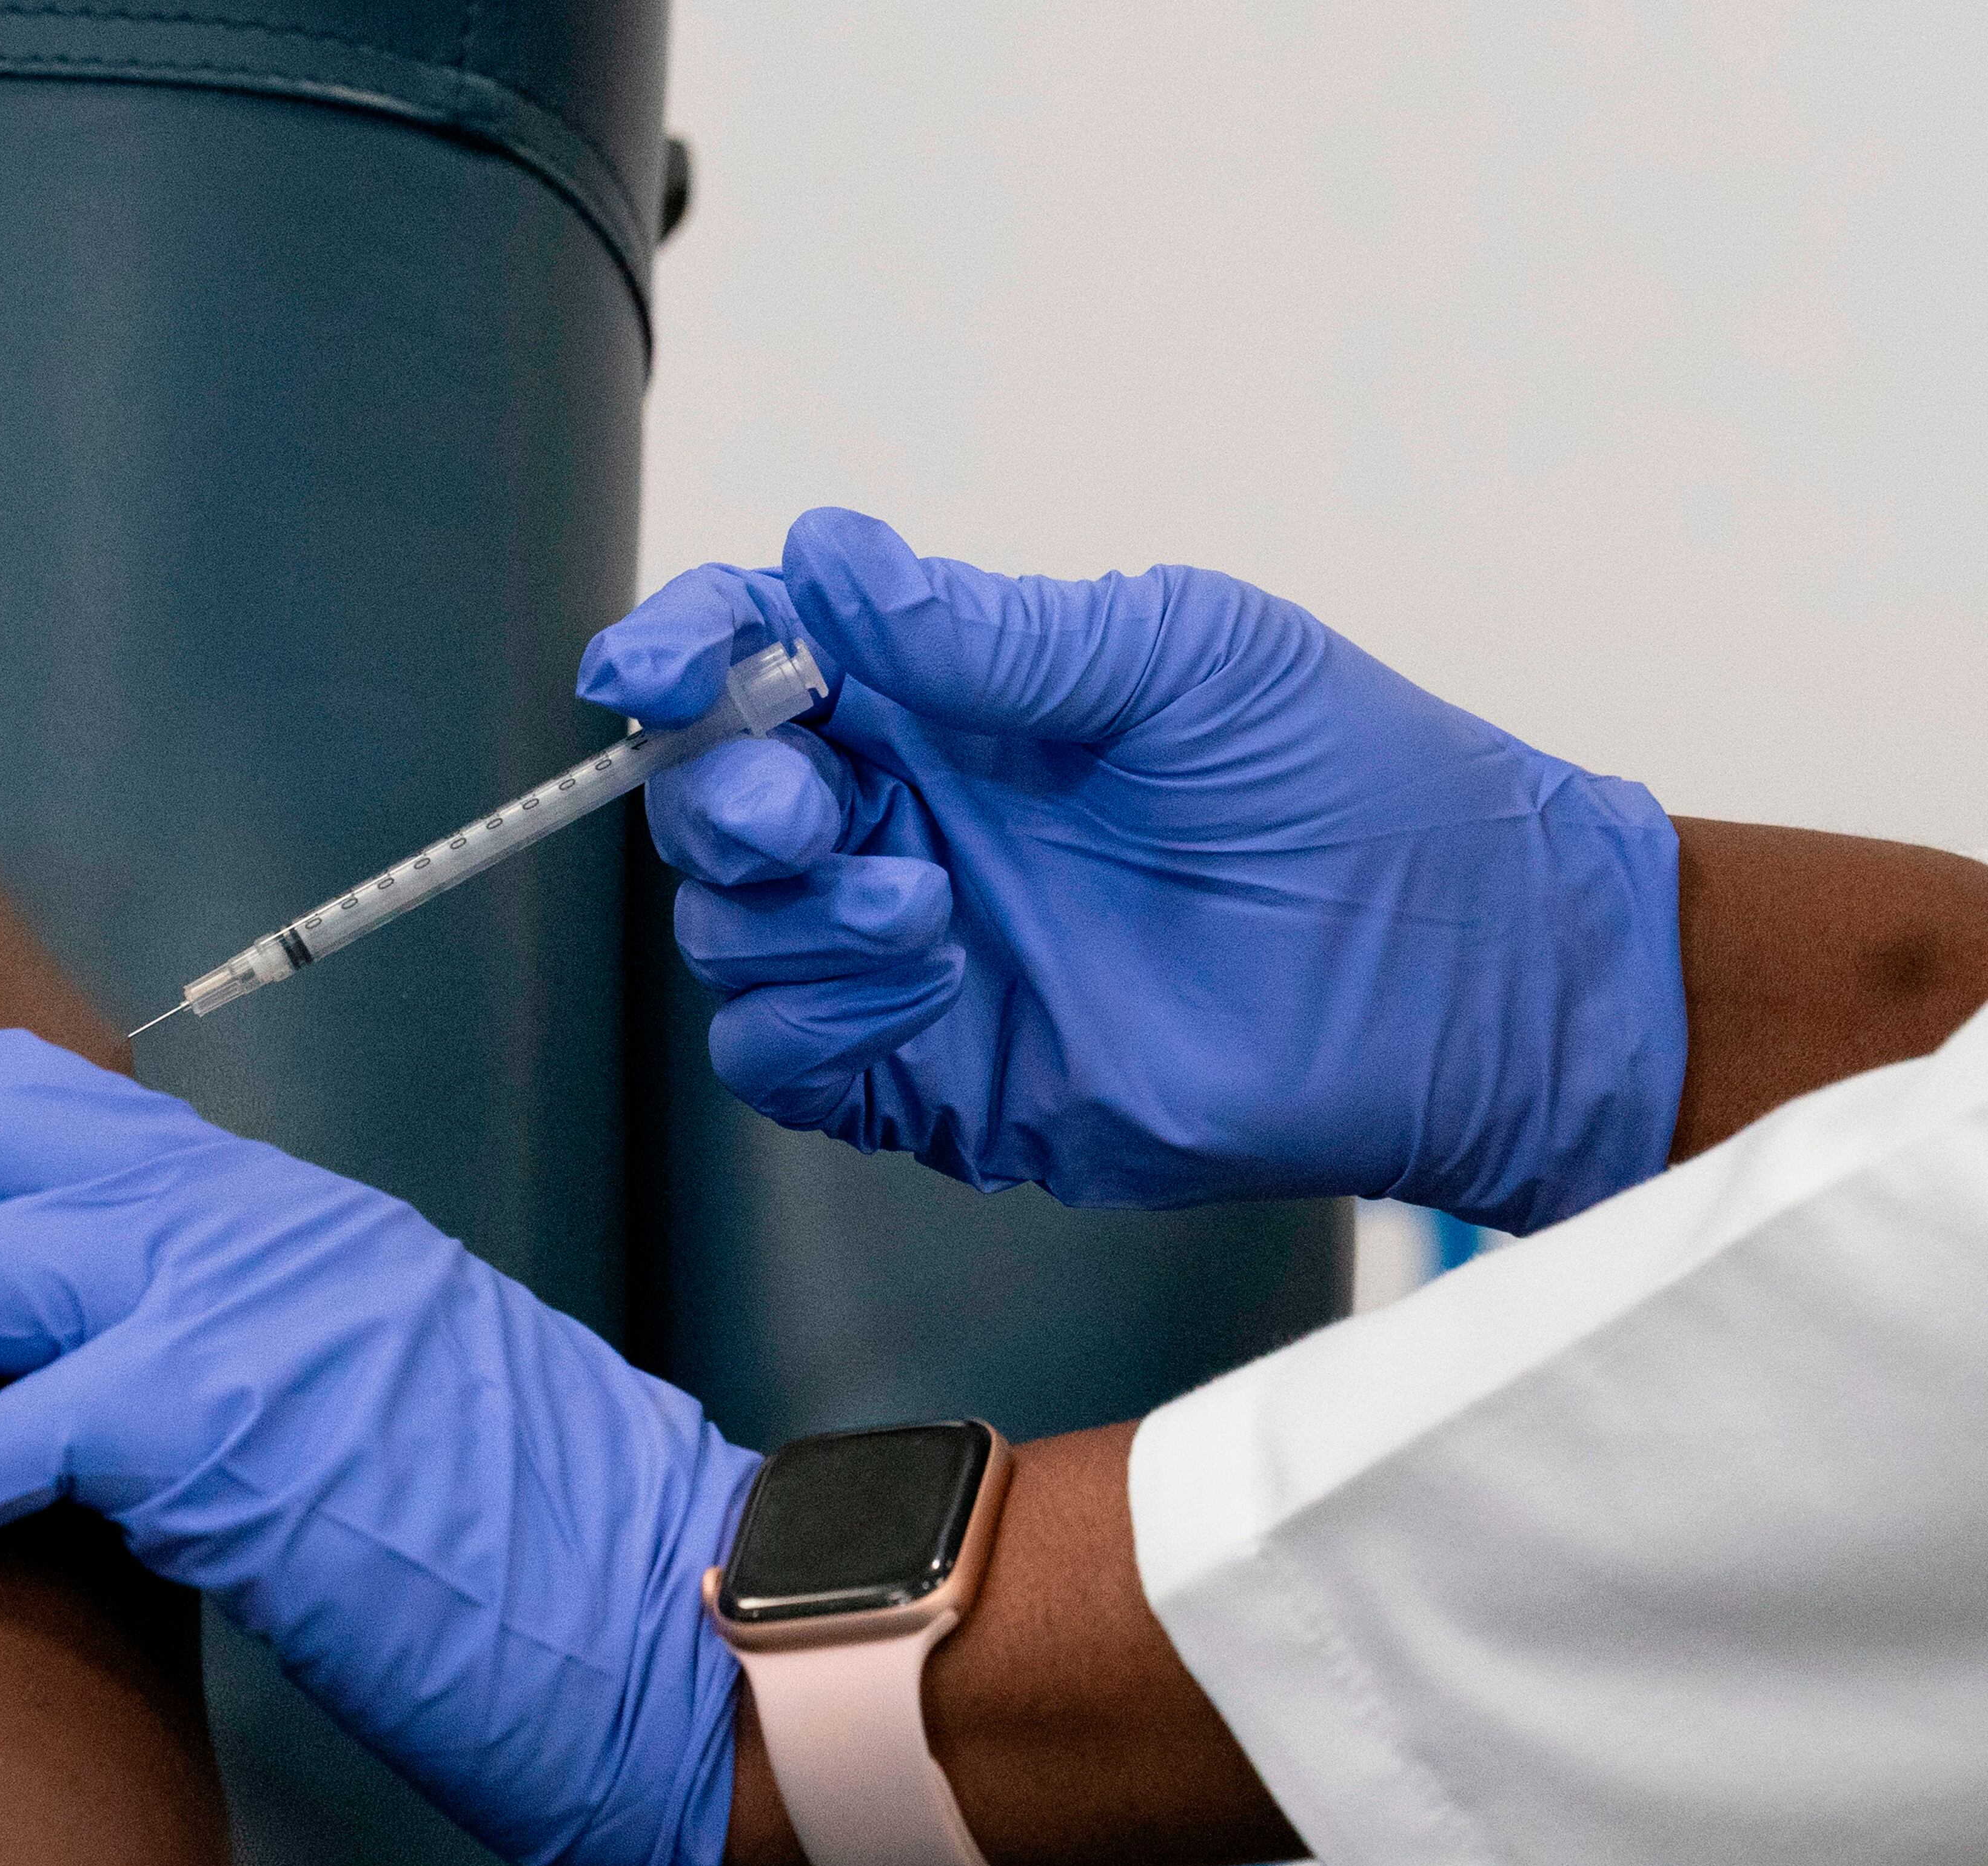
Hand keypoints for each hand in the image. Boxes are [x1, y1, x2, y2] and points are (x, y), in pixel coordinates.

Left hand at [0, 1028, 762, 1865]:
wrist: (670, 1602)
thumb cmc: (507, 1521)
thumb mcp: (335, 1370)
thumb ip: (194, 1325)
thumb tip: (44, 1362)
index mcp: (249, 1199)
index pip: (10, 1086)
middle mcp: (233, 1217)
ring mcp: (236, 1307)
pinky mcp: (234, 1433)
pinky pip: (7, 1437)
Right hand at [580, 510, 1685, 1232]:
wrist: (1454, 977)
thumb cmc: (1350, 787)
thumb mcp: (1178, 658)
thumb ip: (990, 633)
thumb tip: (829, 557)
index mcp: (953, 698)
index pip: (761, 654)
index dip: (680, 649)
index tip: (643, 667)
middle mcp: (910, 816)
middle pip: (711, 797)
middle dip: (724, 792)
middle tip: (815, 801)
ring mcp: (908, 952)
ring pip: (726, 928)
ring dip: (781, 911)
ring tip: (918, 907)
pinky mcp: (925, 1076)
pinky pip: (776, 1052)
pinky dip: (806, 1017)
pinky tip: (923, 982)